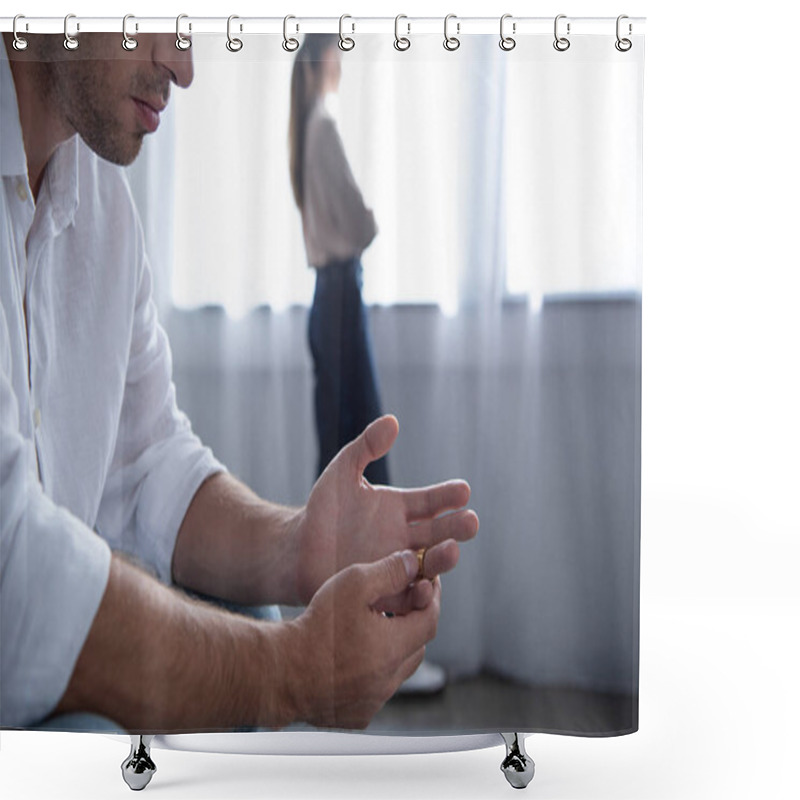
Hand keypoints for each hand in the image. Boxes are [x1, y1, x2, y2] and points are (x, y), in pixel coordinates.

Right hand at [283, 550, 439, 728]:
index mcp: (393, 648)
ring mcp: (373, 701)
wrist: (279, 671)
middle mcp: (388, 680)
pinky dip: (374, 673)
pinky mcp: (356, 715)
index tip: (426, 583)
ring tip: (376, 627)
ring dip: (394, 649)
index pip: (430, 620)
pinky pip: (377, 691)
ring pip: (398, 672)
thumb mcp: (352, 584)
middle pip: (417, 647)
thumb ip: (388, 571)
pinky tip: (356, 655)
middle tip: (401, 603)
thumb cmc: (315, 626)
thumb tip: (413, 563)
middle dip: (414, 623)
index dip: (431, 598)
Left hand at [293, 415, 478, 603]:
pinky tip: (425, 588)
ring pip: (428, 564)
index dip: (448, 496)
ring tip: (451, 552)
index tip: (463, 490)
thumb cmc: (323, 510)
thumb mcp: (342, 473)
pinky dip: (418, 593)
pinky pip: (406, 595)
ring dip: (442, 559)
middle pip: (439, 533)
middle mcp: (405, 537)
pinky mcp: (385, 591)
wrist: (298, 551)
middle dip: (456, 528)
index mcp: (401, 509)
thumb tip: (392, 420)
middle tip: (470, 522)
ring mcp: (397, 566)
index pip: (432, 501)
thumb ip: (366, 447)